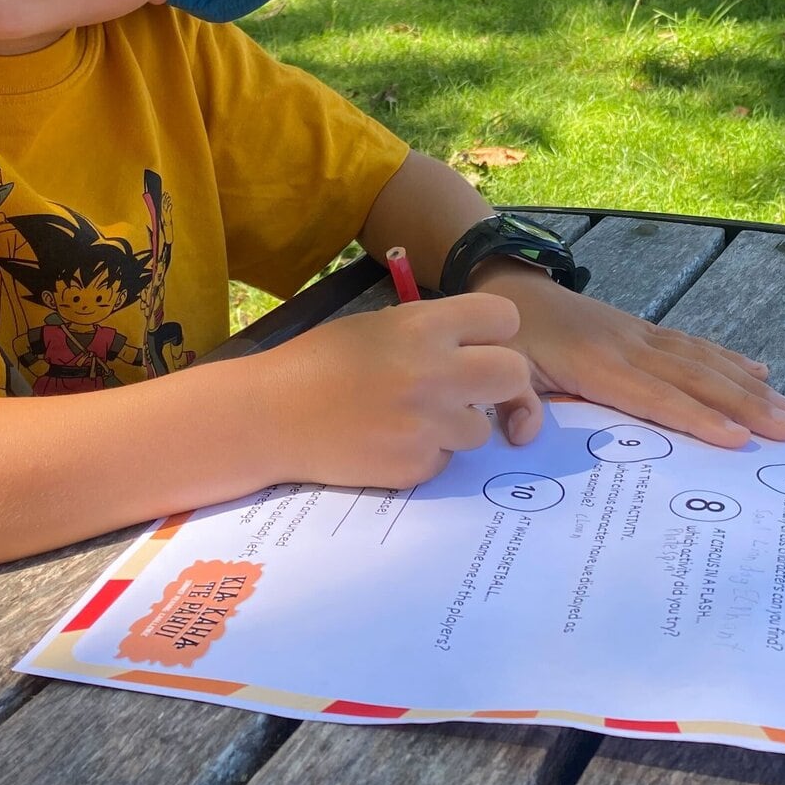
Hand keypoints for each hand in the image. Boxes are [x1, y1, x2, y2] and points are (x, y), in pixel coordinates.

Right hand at [252, 293, 542, 488]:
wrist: (269, 417)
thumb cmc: (317, 363)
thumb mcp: (376, 325)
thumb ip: (429, 331)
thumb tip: (475, 346)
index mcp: (423, 326)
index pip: (504, 318)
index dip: (495, 332)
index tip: (480, 343)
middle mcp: (435, 373)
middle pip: (514, 374)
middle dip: (502, 384)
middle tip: (475, 389)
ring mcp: (428, 425)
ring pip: (482, 428)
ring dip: (458, 424)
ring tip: (413, 417)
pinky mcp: (415, 467)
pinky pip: (446, 459)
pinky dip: (427, 453)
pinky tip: (390, 441)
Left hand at [472, 262, 784, 448]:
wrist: (507, 286)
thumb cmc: (506, 337)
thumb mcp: (499, 367)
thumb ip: (511, 400)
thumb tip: (525, 435)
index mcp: (594, 363)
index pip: (655, 397)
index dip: (698, 418)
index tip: (738, 438)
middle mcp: (628, 347)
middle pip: (695, 378)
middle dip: (745, 405)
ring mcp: (639, 335)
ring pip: (703, 360)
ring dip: (748, 385)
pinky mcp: (642, 330)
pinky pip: (693, 345)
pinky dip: (728, 358)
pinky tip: (758, 371)